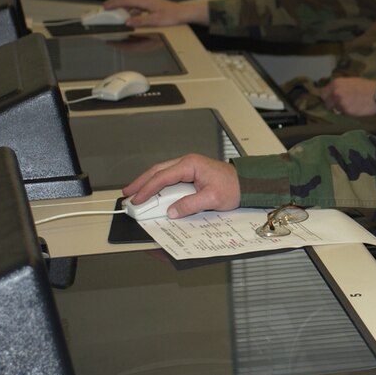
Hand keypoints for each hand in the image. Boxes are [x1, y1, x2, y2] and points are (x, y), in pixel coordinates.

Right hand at [103, 0, 208, 26]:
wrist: (183, 13)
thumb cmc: (173, 15)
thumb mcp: (155, 21)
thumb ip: (140, 21)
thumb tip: (128, 22)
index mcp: (145, 1)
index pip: (126, 0)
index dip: (114, 3)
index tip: (106, 6)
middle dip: (115, 2)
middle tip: (106, 7)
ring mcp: (149, 1)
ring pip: (131, 1)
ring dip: (122, 5)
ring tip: (115, 10)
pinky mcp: (151, 5)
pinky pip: (137, 5)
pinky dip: (130, 8)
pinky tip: (129, 15)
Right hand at [123, 154, 239, 218]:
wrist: (247, 184)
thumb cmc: (234, 187)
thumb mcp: (212, 199)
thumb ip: (190, 205)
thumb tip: (172, 211)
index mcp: (191, 164)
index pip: (163, 176)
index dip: (148, 188)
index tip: (137, 198)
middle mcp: (187, 163)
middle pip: (157, 171)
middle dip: (141, 182)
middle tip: (128, 194)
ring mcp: (188, 168)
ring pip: (162, 174)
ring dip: (148, 184)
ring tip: (136, 194)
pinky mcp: (190, 175)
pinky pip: (170, 179)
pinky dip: (159, 186)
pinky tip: (154, 194)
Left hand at [320, 77, 375, 116]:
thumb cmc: (366, 86)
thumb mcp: (350, 81)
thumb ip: (339, 87)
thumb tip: (332, 92)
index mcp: (336, 83)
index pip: (323, 93)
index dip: (328, 97)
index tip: (332, 99)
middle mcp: (336, 92)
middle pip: (327, 103)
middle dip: (332, 105)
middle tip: (340, 104)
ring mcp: (340, 102)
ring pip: (335, 110)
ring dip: (340, 109)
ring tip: (351, 105)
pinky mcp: (346, 111)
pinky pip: (343, 114)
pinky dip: (347, 113)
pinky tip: (355, 108)